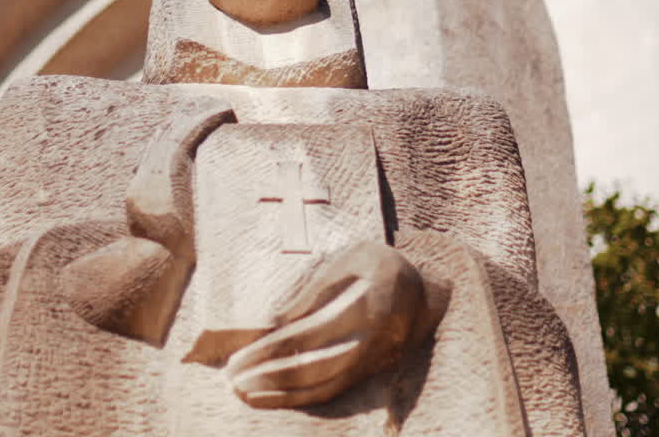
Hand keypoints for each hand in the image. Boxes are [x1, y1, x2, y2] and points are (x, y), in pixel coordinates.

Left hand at [223, 241, 444, 408]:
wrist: (425, 289)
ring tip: (244, 392)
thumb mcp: (349, 260)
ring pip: (323, 384)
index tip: (240, 355)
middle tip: (233, 379)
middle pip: (315, 364)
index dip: (273, 347)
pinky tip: (271, 398)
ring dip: (281, 392)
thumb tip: (272, 323)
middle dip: (270, 374)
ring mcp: (376, 360)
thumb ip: (313, 291)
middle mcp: (376, 337)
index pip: (312, 331)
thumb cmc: (378, 265)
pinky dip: (300, 398)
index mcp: (370, 300)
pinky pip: (333, 391)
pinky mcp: (371, 373)